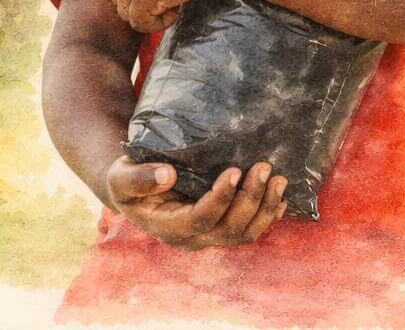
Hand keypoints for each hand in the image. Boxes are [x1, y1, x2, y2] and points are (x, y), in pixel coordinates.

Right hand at [104, 156, 287, 249]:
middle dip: (251, 199)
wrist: (135, 188)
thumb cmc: (127, 179)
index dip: (220, 199)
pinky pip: (250, 228)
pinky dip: (269, 214)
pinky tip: (282, 197)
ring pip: (244, 233)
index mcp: (168, 226)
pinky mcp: (221, 226)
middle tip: (264, 167)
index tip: (234, 171)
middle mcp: (191, 237)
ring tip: (280, 179)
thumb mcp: (122, 176)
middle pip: (229, 228)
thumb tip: (167, 175)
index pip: (200, 219)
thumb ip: (139, 179)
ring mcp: (209, 235)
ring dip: (266, 208)